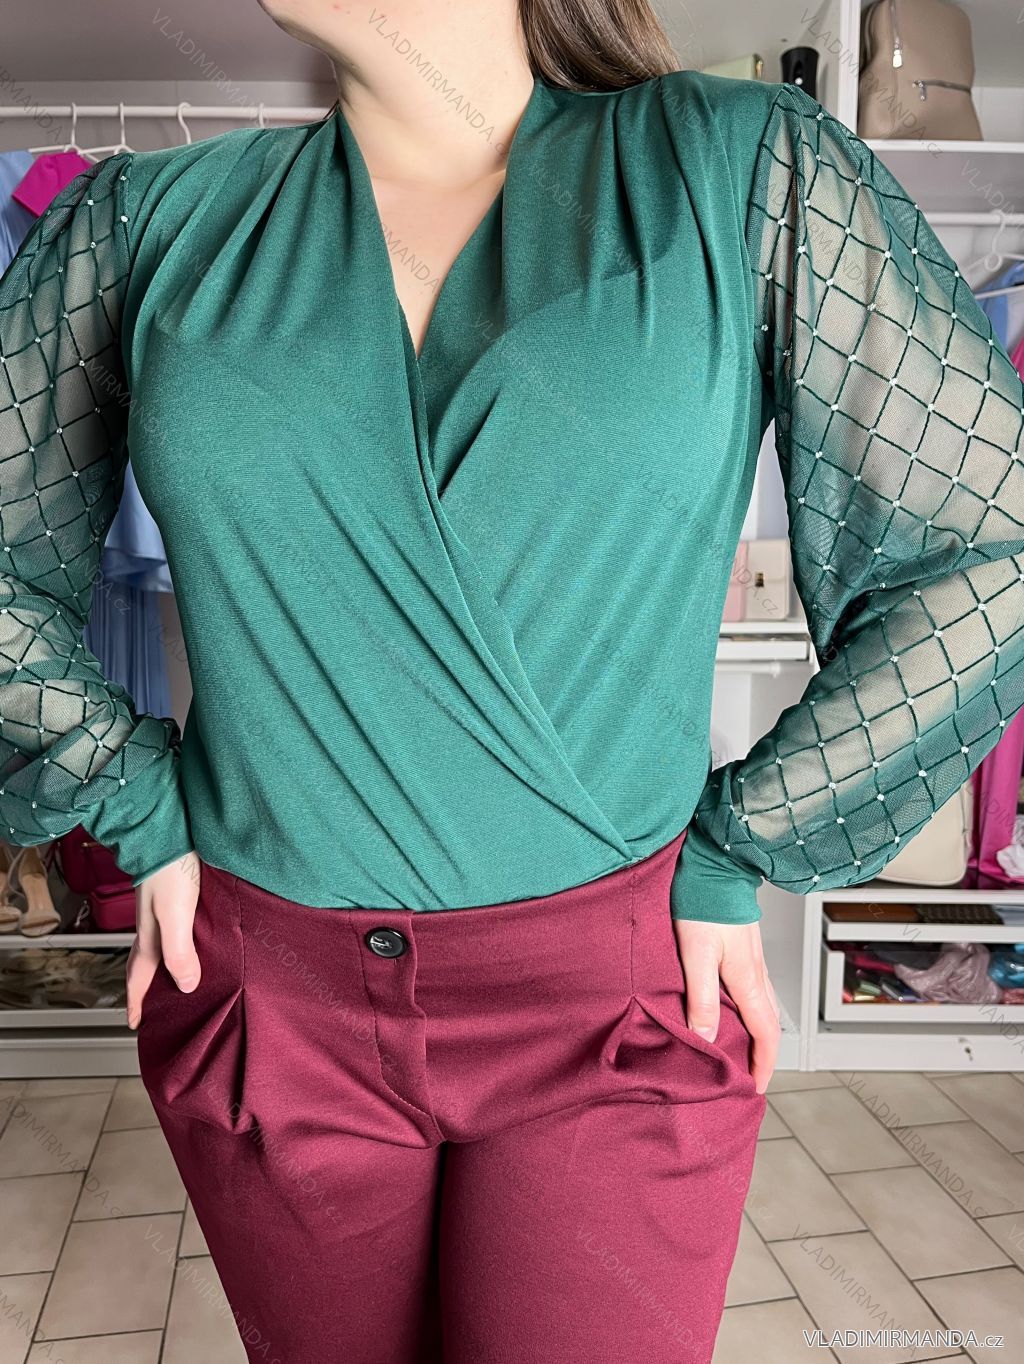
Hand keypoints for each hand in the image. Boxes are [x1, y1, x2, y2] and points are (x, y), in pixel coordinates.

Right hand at [126, 851, 202, 1030]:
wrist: (168, 830)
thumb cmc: (169, 869)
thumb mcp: (175, 915)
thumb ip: (179, 951)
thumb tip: (186, 985)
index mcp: (148, 936)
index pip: (139, 977)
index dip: (137, 1002)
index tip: (135, 1023)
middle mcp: (152, 926)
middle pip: (147, 964)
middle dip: (148, 988)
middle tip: (154, 1008)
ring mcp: (162, 910)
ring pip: (161, 946)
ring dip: (165, 965)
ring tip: (178, 979)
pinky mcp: (176, 895)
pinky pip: (175, 928)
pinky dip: (181, 942)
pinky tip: (196, 940)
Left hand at [672, 918, 780, 1093]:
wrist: (716, 865)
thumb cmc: (704, 904)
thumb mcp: (695, 953)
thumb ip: (701, 996)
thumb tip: (705, 1037)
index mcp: (747, 979)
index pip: (764, 1033)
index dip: (762, 1063)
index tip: (756, 1087)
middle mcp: (756, 972)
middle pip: (768, 1023)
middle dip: (763, 1054)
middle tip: (750, 1076)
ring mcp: (753, 959)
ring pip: (763, 1006)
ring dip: (757, 1032)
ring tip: (741, 1049)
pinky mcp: (744, 948)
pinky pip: (754, 989)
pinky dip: (750, 1009)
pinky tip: (731, 1008)